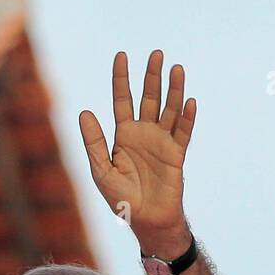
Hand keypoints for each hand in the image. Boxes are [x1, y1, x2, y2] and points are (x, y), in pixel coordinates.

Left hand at [79, 50, 196, 238]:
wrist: (146, 220)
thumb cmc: (120, 198)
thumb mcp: (102, 170)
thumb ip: (94, 142)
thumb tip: (84, 112)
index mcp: (123, 135)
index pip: (122, 100)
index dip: (121, 78)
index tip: (121, 56)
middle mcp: (143, 134)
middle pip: (148, 98)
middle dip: (152, 76)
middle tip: (156, 53)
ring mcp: (162, 142)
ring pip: (169, 109)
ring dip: (173, 90)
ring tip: (176, 68)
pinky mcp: (177, 154)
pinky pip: (184, 132)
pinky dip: (188, 118)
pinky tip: (190, 102)